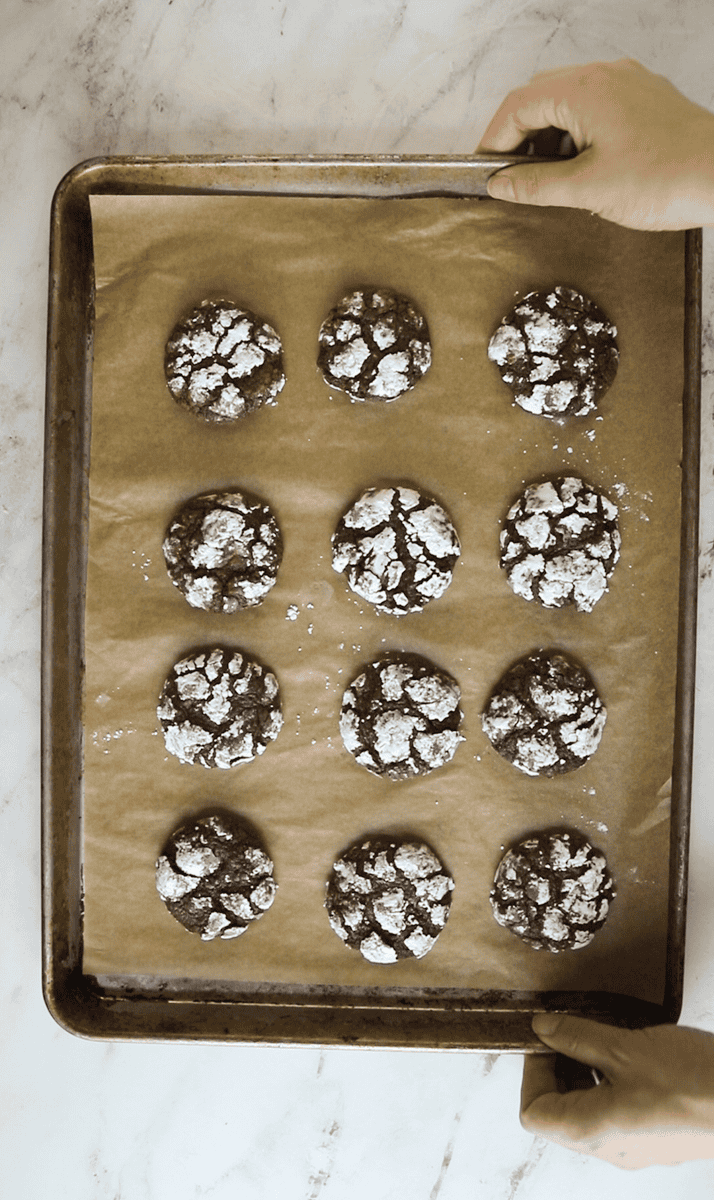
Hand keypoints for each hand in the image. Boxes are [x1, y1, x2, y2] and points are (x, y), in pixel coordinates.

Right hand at [478, 58, 713, 229]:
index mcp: (584, 89)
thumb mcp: (587, 190)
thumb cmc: (667, 179)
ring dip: (547, 134)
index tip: (484, 171)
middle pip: (539, 96)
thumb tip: (501, 184)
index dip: (493, 141)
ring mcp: (627, 83)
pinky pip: (595, 105)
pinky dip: (576, 131)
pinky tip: (580, 165)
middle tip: (510, 176)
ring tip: (546, 177)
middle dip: (518, 135)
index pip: (517, 106)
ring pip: (567, 99)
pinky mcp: (643, 98)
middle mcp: (605, 75)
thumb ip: (535, 185)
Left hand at [521, 1014, 713, 1168]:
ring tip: (608, 1036)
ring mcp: (635, 1145)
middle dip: (560, 1066)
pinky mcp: (658, 1136)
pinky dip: (615, 1079)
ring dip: (588, 1069)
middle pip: (560, 1110)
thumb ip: (577, 1038)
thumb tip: (542, 1029)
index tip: (546, 1038)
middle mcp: (609, 1147)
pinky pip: (619, 1108)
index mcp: (591, 1131)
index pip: (533, 1112)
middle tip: (575, 1030)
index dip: (532, 1071)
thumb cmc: (689, 1082)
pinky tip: (634, 1052)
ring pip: (590, 1107)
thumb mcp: (623, 1048)